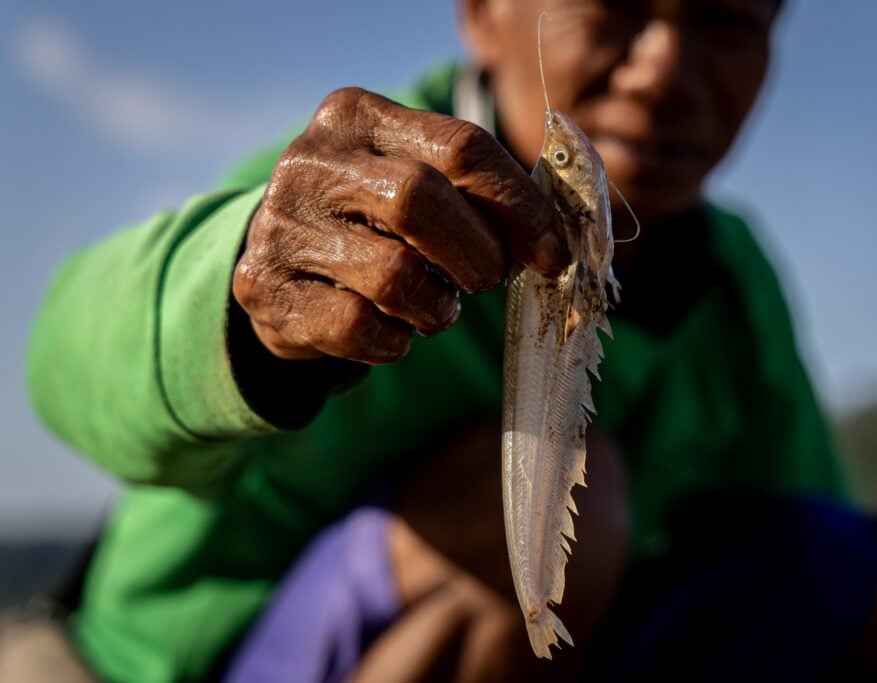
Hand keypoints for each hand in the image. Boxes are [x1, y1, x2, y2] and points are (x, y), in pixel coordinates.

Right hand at [233, 88, 567, 364]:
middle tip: (488, 279)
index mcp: (358, 116)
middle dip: (476, 255)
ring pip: (392, 274)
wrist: (281, 259)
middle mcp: (311, 160)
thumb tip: (557, 241)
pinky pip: (357, 327)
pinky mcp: (266, 289)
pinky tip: (392, 332)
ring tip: (435, 307)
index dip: (521, 206)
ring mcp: (281, 225)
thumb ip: (478, 193)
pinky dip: (393, 342)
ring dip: (436, 308)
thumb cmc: (375, 220)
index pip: (461, 147)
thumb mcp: (420, 181)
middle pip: (420, 199)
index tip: (553, 253)